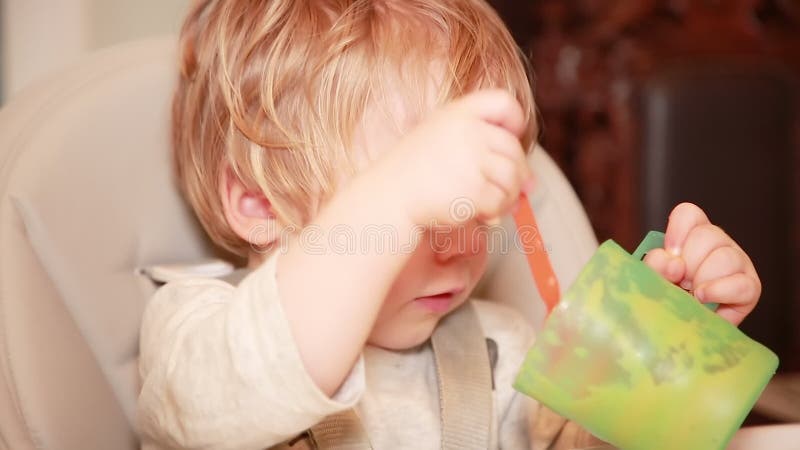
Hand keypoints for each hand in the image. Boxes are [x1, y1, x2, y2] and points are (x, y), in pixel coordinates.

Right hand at [378, 89, 532, 226]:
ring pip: (513, 177)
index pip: (504, 103)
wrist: (388, 198)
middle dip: (515, 174)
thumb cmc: (417, 174)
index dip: (515, 122)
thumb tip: (533, 184)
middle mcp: (468, 131)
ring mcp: (471, 159)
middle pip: (513, 149)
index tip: (508, 141)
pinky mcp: (473, 189)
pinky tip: (483, 216)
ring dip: (508, 197)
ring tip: (491, 206)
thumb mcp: (444, 144)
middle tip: (504, 192)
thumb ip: (486, 153)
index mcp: (458, 112)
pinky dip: (497, 212)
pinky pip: (502, 200)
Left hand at [643, 202, 760, 324]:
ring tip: (692, 294)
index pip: (690, 214)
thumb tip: (674, 263)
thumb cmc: (665, 300)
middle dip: (688, 261)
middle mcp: (717, 244)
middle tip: (680, 282)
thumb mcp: (652, 279)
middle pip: (708, 234)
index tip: (670, 254)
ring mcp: (737, 263)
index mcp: (691, 235)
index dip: (678, 231)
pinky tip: (704, 298)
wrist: (678, 331)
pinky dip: (719, 291)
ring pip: (725, 256)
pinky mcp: (749, 288)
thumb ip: (654, 266)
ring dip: (702, 278)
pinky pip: (741, 284)